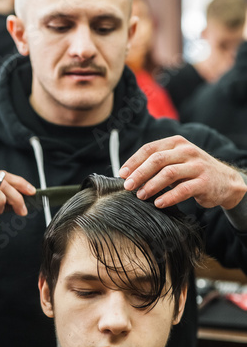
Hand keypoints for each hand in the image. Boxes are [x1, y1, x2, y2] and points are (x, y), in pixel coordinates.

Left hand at [119, 135, 246, 209]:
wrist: (225, 181)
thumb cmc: (192, 172)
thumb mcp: (176, 161)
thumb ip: (156, 164)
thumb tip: (127, 175)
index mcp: (176, 143)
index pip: (150, 149)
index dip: (133, 161)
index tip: (121, 174)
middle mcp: (186, 151)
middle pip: (157, 160)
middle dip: (139, 173)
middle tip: (127, 186)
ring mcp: (197, 165)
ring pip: (169, 173)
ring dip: (151, 185)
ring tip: (140, 196)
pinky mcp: (205, 182)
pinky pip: (183, 189)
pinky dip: (168, 197)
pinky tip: (158, 204)